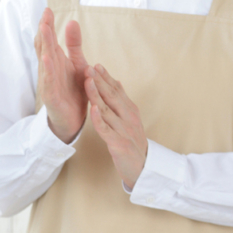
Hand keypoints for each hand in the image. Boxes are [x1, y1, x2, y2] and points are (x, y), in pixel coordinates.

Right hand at [34, 8, 88, 143]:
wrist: (72, 121)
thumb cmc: (72, 92)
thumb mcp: (76, 64)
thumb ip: (73, 44)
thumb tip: (71, 21)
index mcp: (56, 61)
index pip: (49, 40)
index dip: (48, 26)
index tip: (48, 10)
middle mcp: (50, 70)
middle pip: (45, 47)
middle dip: (44, 31)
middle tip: (45, 15)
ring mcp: (48, 83)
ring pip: (45, 61)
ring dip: (44, 46)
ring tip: (43, 30)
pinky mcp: (51, 97)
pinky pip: (49, 82)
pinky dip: (48, 70)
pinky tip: (47, 58)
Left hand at [85, 64, 147, 188]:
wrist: (144, 167)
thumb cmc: (133, 143)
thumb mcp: (130, 120)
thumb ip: (122, 102)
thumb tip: (116, 82)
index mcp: (130, 110)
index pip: (117, 90)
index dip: (106, 77)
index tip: (96, 64)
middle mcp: (128, 117)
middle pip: (112, 96)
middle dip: (99, 80)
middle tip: (88, 67)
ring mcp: (123, 129)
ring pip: (107, 109)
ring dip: (96, 94)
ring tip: (87, 80)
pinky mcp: (118, 143)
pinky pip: (106, 129)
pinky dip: (99, 119)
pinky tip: (93, 108)